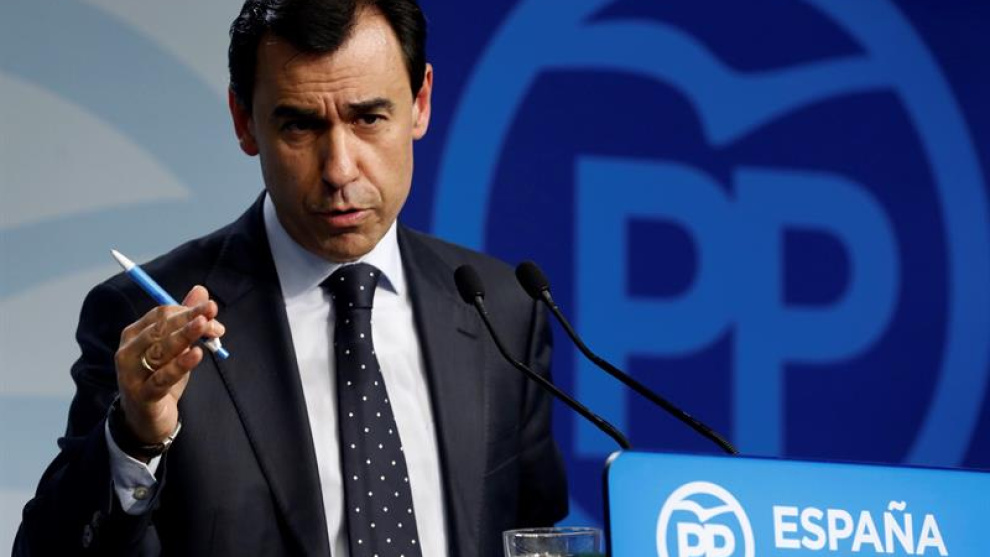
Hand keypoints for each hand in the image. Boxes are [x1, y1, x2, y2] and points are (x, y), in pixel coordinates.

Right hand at [114, 285, 224, 455]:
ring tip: (206, 325)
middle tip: (214, 319)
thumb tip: (201, 290)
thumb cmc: (161, 378)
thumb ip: (186, 319)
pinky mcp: (142, 394)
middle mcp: (128, 351)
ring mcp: (132, 374)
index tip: (213, 311)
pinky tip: (197, 354)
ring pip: (161, 350)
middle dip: (190, 320)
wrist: (146, 420)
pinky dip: (181, 365)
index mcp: (135, 335)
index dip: (188, 310)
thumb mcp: (175, 348)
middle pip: (161, 328)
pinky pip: (163, 377)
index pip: (161, 314)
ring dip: (185, 336)